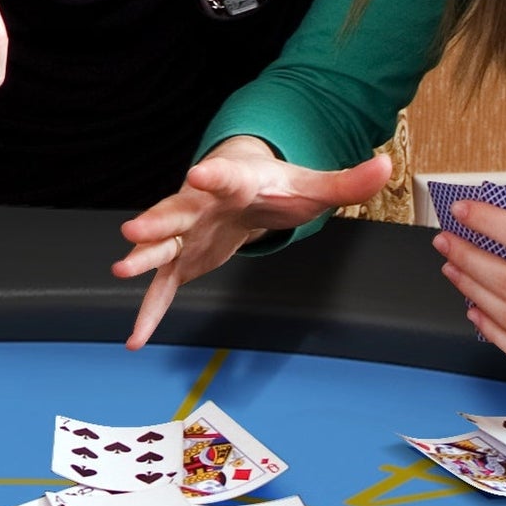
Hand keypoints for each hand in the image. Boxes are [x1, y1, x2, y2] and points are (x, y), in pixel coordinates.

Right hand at [114, 137, 392, 347]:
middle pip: (175, 212)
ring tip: (121, 269)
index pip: (222, 177)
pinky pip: (162, 287)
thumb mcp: (313, 185)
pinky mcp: (183, 260)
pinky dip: (149, 312)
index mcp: (233, 184)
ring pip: (161, 246)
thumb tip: (385, 166)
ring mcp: (187, 234)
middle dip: (155, 222)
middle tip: (133, 231)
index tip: (198, 173)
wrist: (237, 185)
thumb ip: (346, 182)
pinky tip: (136, 339)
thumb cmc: (273, 185)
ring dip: (142, 258)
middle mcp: (200, 206)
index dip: (211, 176)